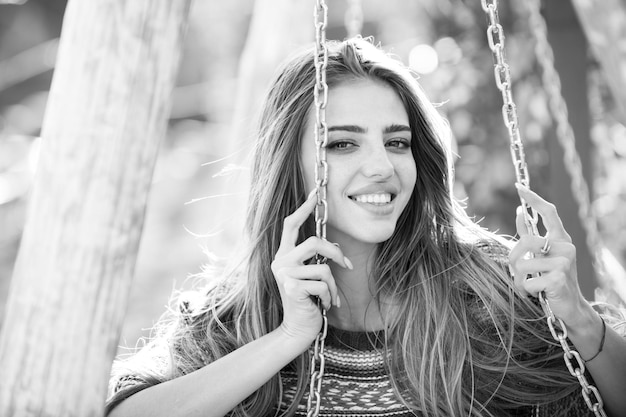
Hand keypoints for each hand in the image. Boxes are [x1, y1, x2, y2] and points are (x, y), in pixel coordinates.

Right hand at [271, 190, 351, 345]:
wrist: (297, 330)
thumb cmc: (307, 301)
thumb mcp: (310, 277)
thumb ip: (314, 260)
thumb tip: (333, 246)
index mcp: (283, 255)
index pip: (291, 224)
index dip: (304, 208)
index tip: (315, 193)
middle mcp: (279, 261)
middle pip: (314, 242)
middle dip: (336, 253)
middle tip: (347, 266)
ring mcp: (284, 274)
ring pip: (323, 267)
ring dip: (332, 285)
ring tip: (329, 298)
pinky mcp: (292, 287)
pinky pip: (323, 284)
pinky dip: (329, 296)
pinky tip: (322, 306)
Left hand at [508, 184, 589, 327]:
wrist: (569, 306)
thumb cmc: (551, 278)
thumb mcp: (541, 256)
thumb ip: (531, 236)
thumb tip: (518, 212)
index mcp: (561, 239)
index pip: (549, 212)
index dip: (533, 199)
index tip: (519, 186)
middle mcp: (566, 247)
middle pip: (526, 241)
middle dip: (514, 258)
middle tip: (516, 270)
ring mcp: (564, 263)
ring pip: (524, 264)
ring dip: (519, 279)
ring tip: (528, 285)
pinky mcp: (559, 279)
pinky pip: (528, 281)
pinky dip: (526, 290)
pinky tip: (536, 293)